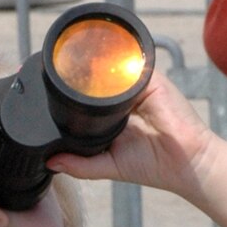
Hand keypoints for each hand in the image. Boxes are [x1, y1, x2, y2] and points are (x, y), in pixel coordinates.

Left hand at [46, 69, 214, 198]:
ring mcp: (137, 84)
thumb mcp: (108, 166)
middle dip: (73, 72)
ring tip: (65, 61)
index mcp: (113, 114)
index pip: (86, 96)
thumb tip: (50, 161)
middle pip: (95, 76)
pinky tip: (95, 61)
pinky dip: (114, 60)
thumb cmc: (152, 166)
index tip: (42, 88)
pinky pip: (128, 62)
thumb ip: (80, 164)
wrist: (185, 163)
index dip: (67, 93)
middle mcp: (123, 96)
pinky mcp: (150, 78)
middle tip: (46, 68)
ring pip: (109, 65)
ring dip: (90, 62)